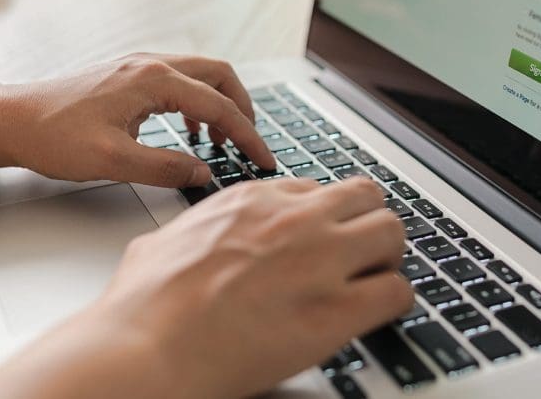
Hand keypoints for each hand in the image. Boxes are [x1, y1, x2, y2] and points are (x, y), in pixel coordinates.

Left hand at [0, 53, 275, 186]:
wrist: (10, 121)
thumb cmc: (53, 136)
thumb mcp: (112, 161)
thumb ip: (165, 167)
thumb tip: (203, 172)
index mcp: (153, 80)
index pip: (219, 105)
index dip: (247, 135)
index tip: (263, 159)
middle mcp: (150, 64)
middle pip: (219, 76)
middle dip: (242, 109)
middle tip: (251, 144)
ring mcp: (138, 66)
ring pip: (200, 76)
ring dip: (219, 105)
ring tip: (223, 143)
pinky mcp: (128, 76)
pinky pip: (179, 82)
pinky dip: (196, 105)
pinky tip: (188, 134)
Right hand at [0, 177, 412, 398]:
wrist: (146, 349)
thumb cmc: (143, 307)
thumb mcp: (160, 242)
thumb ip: (189, 234)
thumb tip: (185, 243)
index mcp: (251, 201)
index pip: (316, 190)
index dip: (323, 218)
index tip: (322, 239)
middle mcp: (292, 221)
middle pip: (365, 195)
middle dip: (366, 223)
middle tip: (359, 254)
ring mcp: (319, 261)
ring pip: (392, 232)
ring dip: (386, 257)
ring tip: (371, 282)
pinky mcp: (335, 312)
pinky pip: (397, 291)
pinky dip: (393, 302)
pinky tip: (374, 316)